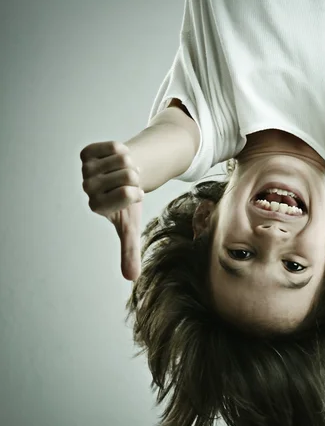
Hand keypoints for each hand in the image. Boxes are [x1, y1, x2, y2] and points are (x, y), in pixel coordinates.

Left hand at [80, 141, 144, 280]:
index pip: (129, 193)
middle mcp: (87, 189)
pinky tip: (114, 160)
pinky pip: (116, 146)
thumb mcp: (131, 226)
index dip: (139, 192)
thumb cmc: (128, 203)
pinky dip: (122, 151)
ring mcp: (85, 170)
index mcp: (98, 207)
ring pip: (124, 158)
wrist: (121, 177)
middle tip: (127, 182)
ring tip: (122, 172)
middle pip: (129, 174)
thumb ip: (129, 251)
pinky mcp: (86, 153)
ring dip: (130, 163)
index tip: (131, 196)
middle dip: (136, 176)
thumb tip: (131, 278)